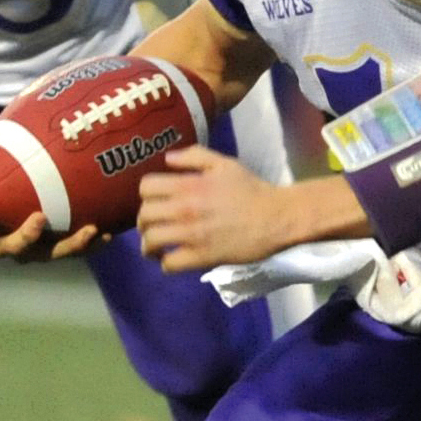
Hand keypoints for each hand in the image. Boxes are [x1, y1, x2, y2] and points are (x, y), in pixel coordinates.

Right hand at [0, 127, 103, 261]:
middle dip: (24, 237)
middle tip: (39, 216)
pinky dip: (90, 245)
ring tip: (89, 229)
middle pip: (9, 247)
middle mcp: (5, 242)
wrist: (26, 203)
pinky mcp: (55, 251)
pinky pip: (73, 251)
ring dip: (69, 244)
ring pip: (48, 254)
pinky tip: (107, 233)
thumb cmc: (5, 181)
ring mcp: (32, 251)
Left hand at [137, 146, 294, 272]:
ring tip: (156, 247)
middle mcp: (184, 209)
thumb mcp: (224, 163)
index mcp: (188, 185)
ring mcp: (191, 235)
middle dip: (144, 222)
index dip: (146, 195)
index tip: (154, 201)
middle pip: (144, 216)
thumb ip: (194, 156)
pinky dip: (165, 264)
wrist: (276, 217)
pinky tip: (171, 260)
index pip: (146, 188)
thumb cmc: (251, 189)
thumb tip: (167, 159)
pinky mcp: (201, 257)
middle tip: (153, 226)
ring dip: (149, 245)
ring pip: (151, 241)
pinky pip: (169, 264)